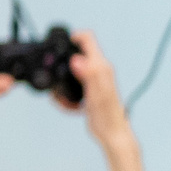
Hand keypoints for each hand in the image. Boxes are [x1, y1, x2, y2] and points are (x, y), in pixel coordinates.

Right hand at [63, 29, 132, 146]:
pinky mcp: (88, 89)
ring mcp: (93, 79)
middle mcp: (98, 70)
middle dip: (62, 64)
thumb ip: (90, 74)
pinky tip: (70, 104)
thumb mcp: (97, 94)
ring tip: (63, 98)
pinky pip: (70, 85)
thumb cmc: (108, 116)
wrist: (112, 133)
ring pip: (70, 71)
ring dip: (62, 83)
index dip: (73, 37)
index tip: (59, 45)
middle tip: (57, 81)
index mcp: (101, 67)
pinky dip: (65, 94)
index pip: (88, 39)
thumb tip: (77, 59)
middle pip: (75, 54)